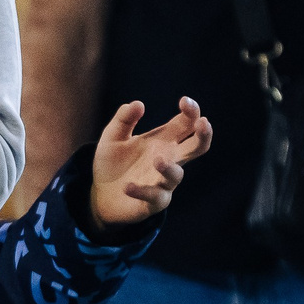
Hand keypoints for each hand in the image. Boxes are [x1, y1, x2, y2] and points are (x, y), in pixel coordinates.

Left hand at [90, 96, 211, 227]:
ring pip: (177, 174)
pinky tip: (128, 186)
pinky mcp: (154, 202)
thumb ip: (124, 120)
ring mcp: (163, 181)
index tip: (183, 101)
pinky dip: (142, 191)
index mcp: (164, 140)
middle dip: (204, 134)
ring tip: (157, 160)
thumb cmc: (113, 163)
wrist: (100, 194)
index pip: (187, 123)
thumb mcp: (112, 137)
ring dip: (168, 167)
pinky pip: (154, 196)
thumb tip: (138, 104)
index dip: (191, 111)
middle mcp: (169, 159)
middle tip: (203, 123)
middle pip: (198, 147)